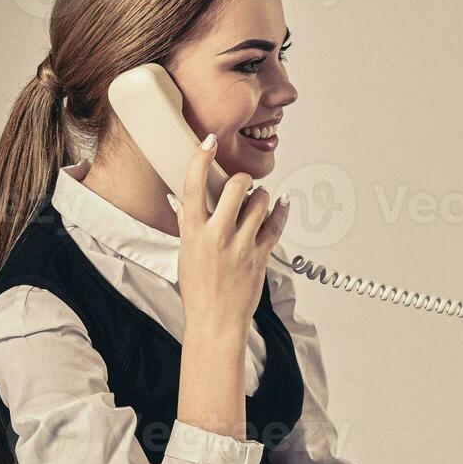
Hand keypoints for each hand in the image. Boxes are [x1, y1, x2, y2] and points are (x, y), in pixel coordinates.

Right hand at [169, 133, 289, 331]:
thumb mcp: (185, 254)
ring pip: (260, 202)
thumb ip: (187, 223)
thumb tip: (180, 198)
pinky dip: (281, 210)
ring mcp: (242, 245)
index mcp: (192, 233)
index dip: (201, 159)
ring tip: (257, 202)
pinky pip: (277, 224)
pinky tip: (282, 203)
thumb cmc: (197, 289)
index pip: (193, 186)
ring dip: (261, 197)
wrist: (215, 322)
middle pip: (236, 187)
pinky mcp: (262, 256)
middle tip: (243, 185)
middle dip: (243, 180)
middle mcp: (217, 235)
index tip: (208, 141)